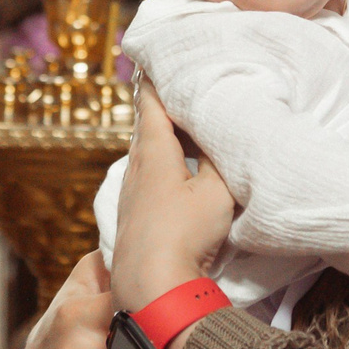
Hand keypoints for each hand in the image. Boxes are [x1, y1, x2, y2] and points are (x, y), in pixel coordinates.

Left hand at [110, 87, 233, 313]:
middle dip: (162, 110)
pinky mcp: (133, 218)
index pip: (151, 105)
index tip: (155, 61)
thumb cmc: (185, 233)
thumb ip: (217, 161)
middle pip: (147, 129)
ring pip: (147, 156)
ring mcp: (130, 195)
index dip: (155, 82)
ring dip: (163, 141)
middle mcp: (135, 168)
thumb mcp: (216, 191)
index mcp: (153, 151)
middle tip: (180, 92)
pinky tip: (174, 178)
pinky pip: (147, 180)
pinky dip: (161, 167)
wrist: (152, 286)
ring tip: (183, 131)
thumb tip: (217, 142)